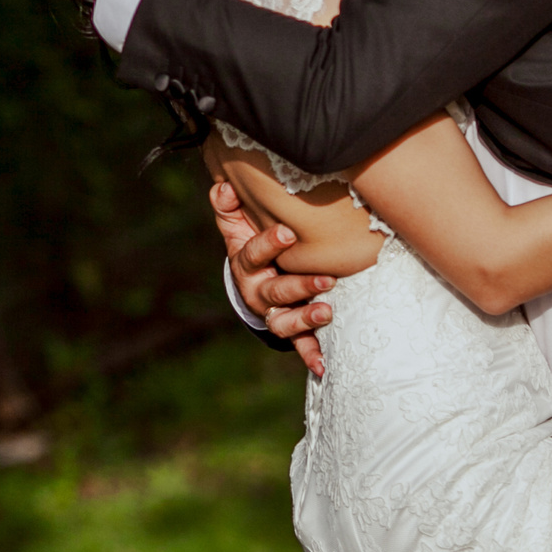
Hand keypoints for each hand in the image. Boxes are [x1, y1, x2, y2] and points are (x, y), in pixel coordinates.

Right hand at [211, 179, 331, 377]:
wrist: (253, 280)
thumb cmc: (249, 246)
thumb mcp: (235, 226)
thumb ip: (228, 206)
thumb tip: (224, 186)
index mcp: (245, 264)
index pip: (253, 254)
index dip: (268, 244)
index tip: (288, 233)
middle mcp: (258, 291)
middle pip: (275, 291)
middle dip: (299, 286)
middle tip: (326, 279)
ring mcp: (274, 312)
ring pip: (285, 321)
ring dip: (305, 319)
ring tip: (327, 312)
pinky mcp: (289, 328)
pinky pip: (298, 343)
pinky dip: (309, 355)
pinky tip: (322, 365)